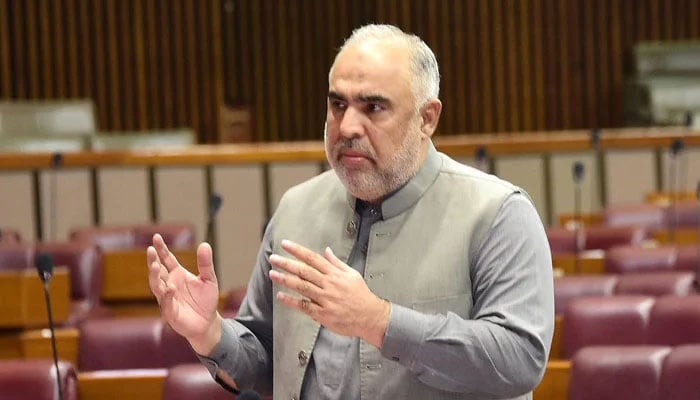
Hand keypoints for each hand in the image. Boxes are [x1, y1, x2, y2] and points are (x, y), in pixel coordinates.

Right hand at [147, 233, 221, 353]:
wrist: (208, 322)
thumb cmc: (206, 300)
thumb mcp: (209, 279)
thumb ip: (206, 264)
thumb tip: (205, 244)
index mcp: (177, 274)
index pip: (166, 259)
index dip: (161, 249)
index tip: (156, 237)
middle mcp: (169, 285)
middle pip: (158, 271)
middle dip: (153, 261)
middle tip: (150, 250)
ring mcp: (168, 299)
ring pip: (157, 286)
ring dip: (155, 276)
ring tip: (155, 265)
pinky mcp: (170, 313)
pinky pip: (166, 304)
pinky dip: (167, 296)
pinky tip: (170, 288)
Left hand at [268, 240, 389, 347]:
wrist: (370, 317)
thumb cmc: (361, 295)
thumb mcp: (352, 274)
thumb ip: (337, 263)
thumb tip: (327, 250)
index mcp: (335, 273)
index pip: (313, 258)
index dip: (297, 250)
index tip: (285, 244)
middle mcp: (329, 284)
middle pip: (304, 271)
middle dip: (287, 263)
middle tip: (273, 258)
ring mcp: (325, 299)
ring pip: (302, 287)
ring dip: (286, 279)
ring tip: (273, 273)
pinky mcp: (323, 314)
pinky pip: (304, 306)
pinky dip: (291, 301)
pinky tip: (281, 296)